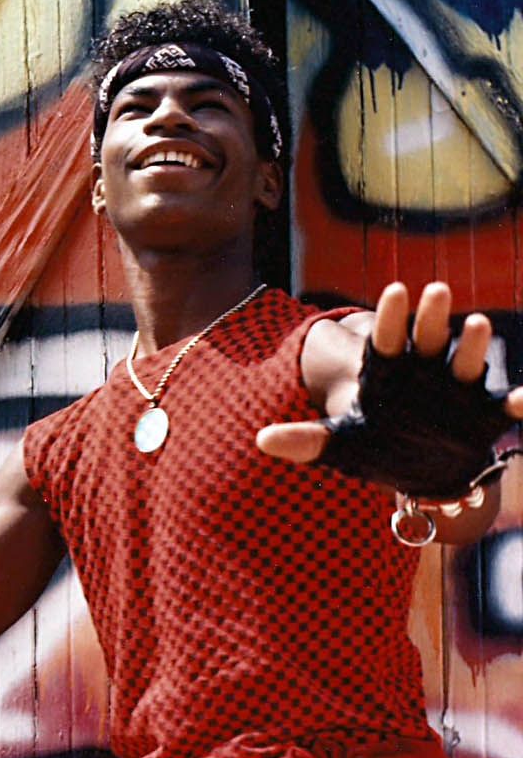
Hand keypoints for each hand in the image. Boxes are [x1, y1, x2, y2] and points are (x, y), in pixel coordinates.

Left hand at [258, 282, 522, 494]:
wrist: (417, 468)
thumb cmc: (375, 446)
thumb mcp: (339, 445)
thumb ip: (305, 440)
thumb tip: (261, 440)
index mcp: (388, 374)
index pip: (385, 339)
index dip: (391, 317)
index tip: (394, 289)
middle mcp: (424, 373)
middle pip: (426, 340)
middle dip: (431, 317)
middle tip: (435, 289)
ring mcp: (456, 390)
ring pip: (466, 363)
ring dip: (473, 345)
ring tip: (478, 325)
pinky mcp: (483, 413)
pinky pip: (505, 405)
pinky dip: (517, 402)